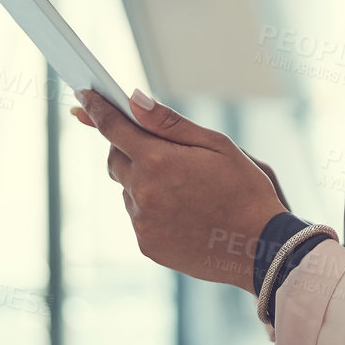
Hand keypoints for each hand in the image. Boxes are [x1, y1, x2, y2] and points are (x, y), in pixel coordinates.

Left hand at [73, 88, 284, 292]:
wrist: (260, 247)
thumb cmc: (245, 190)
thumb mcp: (216, 145)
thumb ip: (169, 123)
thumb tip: (133, 100)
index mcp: (158, 160)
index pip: (113, 127)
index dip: (96, 109)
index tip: (84, 97)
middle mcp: (142, 192)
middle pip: (115, 160)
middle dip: (128, 148)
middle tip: (160, 149)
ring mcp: (142, 222)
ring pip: (129, 191)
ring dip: (145, 182)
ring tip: (186, 190)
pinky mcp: (147, 245)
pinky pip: (139, 218)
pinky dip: (153, 210)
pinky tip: (185, 213)